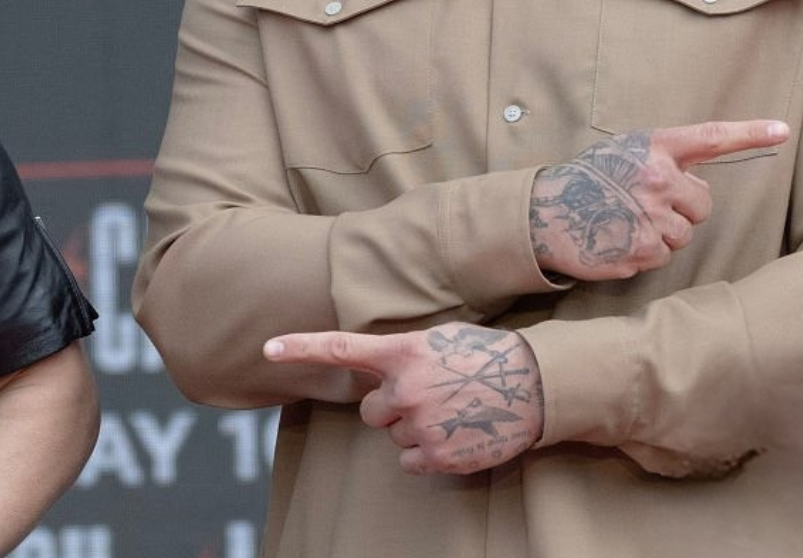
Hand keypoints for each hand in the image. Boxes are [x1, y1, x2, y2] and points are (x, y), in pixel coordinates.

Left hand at [265, 323, 542, 473]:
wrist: (536, 384)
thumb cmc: (487, 356)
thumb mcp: (440, 340)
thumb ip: (402, 354)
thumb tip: (377, 373)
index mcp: (404, 352)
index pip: (342, 348)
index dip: (301, 348)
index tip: (267, 347)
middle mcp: (406, 388)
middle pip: (372, 411)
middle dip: (394, 408)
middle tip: (432, 396)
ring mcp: (420, 424)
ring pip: (394, 437)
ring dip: (416, 429)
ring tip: (453, 411)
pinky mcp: (437, 455)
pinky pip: (410, 462)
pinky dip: (429, 454)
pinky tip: (456, 434)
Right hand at [529, 120, 788, 280]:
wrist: (543, 213)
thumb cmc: (589, 180)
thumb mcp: (625, 153)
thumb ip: (664, 161)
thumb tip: (698, 184)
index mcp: (654, 149)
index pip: (711, 137)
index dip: (751, 133)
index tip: (783, 131)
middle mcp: (656, 181)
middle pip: (703, 204)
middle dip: (683, 208)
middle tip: (646, 205)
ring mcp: (650, 219)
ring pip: (683, 236)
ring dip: (662, 234)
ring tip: (626, 222)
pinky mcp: (640, 253)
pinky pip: (661, 258)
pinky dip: (643, 253)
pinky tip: (617, 240)